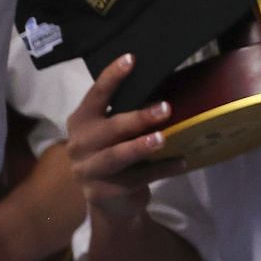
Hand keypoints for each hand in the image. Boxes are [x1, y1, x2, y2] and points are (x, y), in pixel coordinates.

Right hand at [66, 55, 189, 221]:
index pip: (95, 96)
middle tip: (165, 108)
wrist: (109, 201)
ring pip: (117, 156)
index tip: (131, 58)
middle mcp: (79, 144)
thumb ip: (128, 112)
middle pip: (108, 129)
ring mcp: (88, 171)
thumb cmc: (116, 152)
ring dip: (141, 146)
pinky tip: (181, 161)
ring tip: (163, 138)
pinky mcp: (103, 193)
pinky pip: (137, 178)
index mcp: (82, 122)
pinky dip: (161, 169)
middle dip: (137, 118)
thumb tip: (167, 85)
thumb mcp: (115, 131)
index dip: (111, 77)